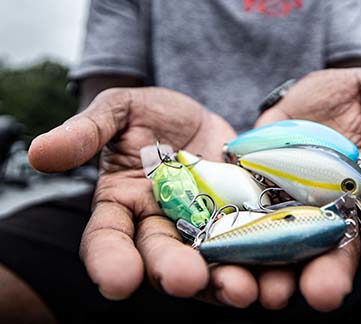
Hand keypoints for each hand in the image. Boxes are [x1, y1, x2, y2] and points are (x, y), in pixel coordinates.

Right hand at [28, 87, 266, 307]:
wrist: (196, 117)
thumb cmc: (149, 113)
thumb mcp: (119, 110)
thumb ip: (87, 131)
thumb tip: (39, 152)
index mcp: (122, 203)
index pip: (107, 238)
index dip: (109, 260)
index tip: (117, 280)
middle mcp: (160, 224)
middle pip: (161, 256)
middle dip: (172, 271)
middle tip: (187, 280)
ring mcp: (202, 226)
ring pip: (209, 261)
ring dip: (225, 280)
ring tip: (245, 291)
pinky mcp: (239, 218)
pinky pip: (249, 243)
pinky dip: (262, 259)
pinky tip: (280, 270)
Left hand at [254, 67, 360, 310]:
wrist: (291, 100)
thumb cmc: (336, 96)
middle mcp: (332, 208)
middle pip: (337, 248)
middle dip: (332, 273)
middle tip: (324, 295)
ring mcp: (292, 208)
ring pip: (291, 249)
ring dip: (283, 275)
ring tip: (271, 294)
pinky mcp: (257, 200)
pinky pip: (250, 226)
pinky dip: (241, 246)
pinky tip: (228, 262)